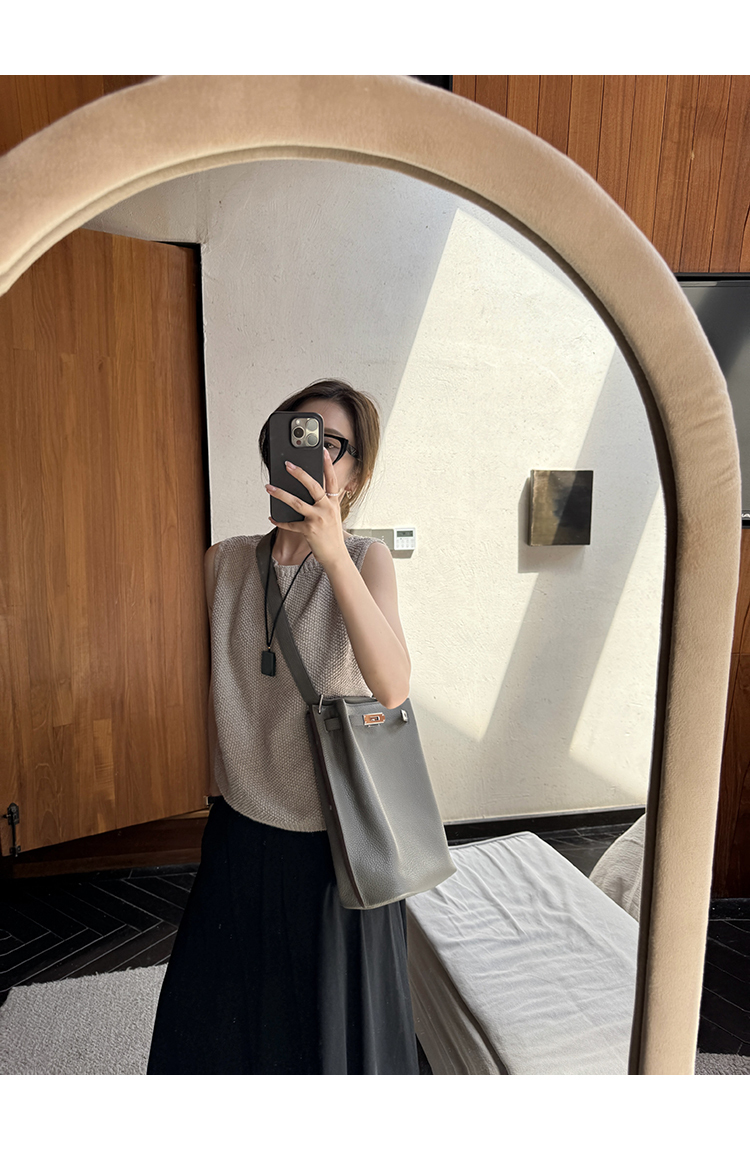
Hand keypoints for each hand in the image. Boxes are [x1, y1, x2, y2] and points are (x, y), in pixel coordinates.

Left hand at [266, 448, 349, 568]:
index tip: (325, 452)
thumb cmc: (332, 536)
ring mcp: (318, 518)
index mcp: (333, 503)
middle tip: (287, 465)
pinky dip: (279, 521)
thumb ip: (327, 502)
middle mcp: (327, 508)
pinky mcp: (308, 530)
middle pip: (313, 486)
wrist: (335, 555)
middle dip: (299, 474)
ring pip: (296, 502)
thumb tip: (315, 492)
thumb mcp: (334, 515)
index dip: (329, 465)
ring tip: (269, 487)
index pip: (332, 480)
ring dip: (280, 494)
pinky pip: (290, 523)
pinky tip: (272, 517)